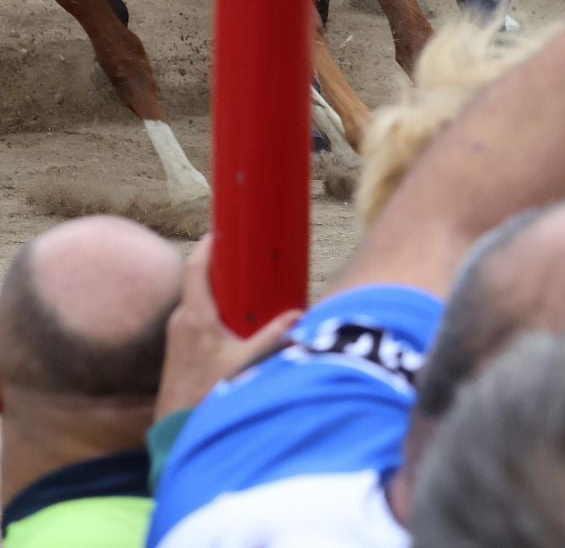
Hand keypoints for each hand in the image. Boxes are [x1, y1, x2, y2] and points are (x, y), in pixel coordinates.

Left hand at [156, 237, 301, 418]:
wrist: (175, 426)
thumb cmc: (206, 394)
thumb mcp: (246, 364)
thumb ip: (273, 337)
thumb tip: (299, 314)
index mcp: (195, 316)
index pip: (196, 267)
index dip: (210, 244)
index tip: (226, 228)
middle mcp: (181, 319)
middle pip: (200, 279)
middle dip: (225, 264)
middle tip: (251, 254)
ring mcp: (179, 332)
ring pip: (201, 298)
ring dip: (223, 288)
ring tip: (251, 283)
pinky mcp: (181, 345)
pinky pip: (200, 313)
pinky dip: (219, 306)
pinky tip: (239, 317)